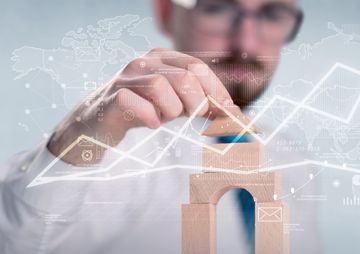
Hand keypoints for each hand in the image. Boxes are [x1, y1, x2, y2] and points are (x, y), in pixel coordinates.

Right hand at [47, 48, 234, 164]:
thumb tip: (234, 113)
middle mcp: (144, 62)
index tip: (229, 113)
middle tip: (193, 118)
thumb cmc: (142, 110)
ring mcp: (125, 78)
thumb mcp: (175, 104)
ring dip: (170, 110)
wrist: (97, 124)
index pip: (197, 68)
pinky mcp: (111, 97)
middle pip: (184, 77)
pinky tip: (152, 124)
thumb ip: (200, 103)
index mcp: (162, 58)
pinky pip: (135, 103)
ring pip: (160, 86)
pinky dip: (149, 117)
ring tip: (164, 118)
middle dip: (196, 103)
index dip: (216, 91)